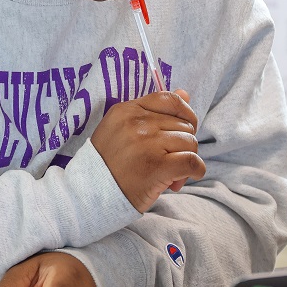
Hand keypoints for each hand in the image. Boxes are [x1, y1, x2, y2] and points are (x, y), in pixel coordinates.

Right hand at [90, 89, 204, 212]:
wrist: (90, 194)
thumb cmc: (109, 163)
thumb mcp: (122, 129)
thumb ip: (153, 110)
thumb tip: (185, 93)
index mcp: (126, 110)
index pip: (169, 99)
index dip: (184, 113)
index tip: (184, 129)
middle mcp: (137, 123)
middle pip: (183, 124)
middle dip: (183, 143)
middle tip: (170, 160)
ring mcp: (147, 143)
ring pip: (190, 142)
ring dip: (187, 158)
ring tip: (170, 174)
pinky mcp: (157, 166)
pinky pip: (192, 161)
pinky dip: (195, 171)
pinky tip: (182, 179)